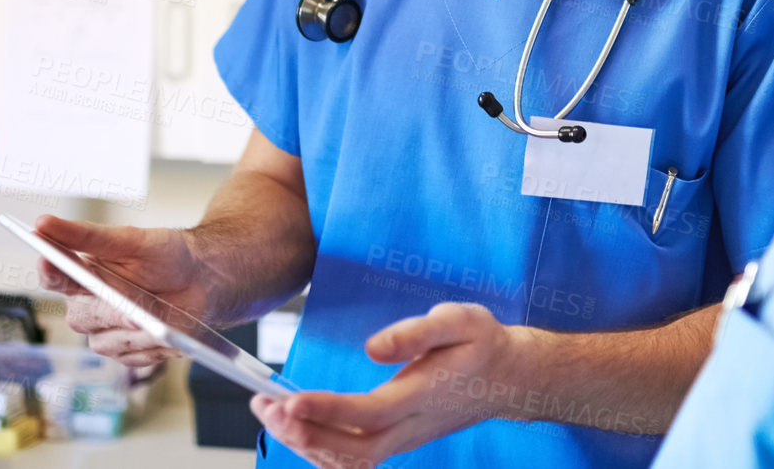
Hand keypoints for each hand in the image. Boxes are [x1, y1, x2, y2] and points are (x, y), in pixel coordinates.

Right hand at [34, 214, 207, 367]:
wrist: (202, 280)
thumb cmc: (165, 255)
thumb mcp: (130, 239)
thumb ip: (88, 235)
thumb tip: (45, 223)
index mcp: (80, 276)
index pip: (54, 275)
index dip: (49, 270)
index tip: (48, 261)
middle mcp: (86, 307)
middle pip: (83, 317)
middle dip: (112, 309)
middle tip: (136, 303)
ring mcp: (104, 333)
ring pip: (108, 342)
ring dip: (139, 328)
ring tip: (162, 311)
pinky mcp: (127, 353)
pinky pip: (133, 357)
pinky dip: (154, 344)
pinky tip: (168, 328)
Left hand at [250, 302, 529, 466]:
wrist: (509, 378)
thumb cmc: (482, 342)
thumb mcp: (460, 319)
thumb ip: (417, 332)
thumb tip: (372, 347)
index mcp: (424, 394)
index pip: (369, 414)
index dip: (328, 411)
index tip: (290, 400)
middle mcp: (412, 427)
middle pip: (353, 451)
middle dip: (304, 435)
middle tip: (264, 407)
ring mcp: (406, 439)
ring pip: (350, 462)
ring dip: (305, 444)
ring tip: (269, 413)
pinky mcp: (399, 441)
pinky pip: (354, 459)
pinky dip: (320, 450)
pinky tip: (297, 427)